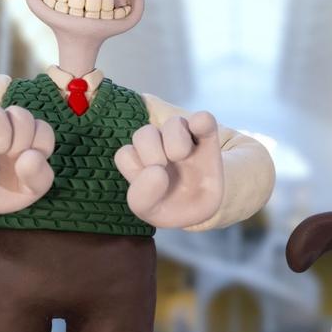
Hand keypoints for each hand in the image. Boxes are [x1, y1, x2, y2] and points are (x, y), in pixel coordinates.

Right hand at [0, 103, 54, 214]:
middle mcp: (5, 124)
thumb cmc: (5, 191)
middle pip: (22, 116)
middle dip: (21, 142)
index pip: (42, 128)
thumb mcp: (30, 191)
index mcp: (27, 136)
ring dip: (2, 134)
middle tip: (9, 158)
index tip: (27, 164)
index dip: (41, 146)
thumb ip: (39, 176)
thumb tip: (30, 155)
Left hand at [115, 111, 224, 228]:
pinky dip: (201, 123)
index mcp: (139, 162)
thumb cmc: (170, 207)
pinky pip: (203, 119)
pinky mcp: (206, 136)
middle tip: (164, 170)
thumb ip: (142, 197)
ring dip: (175, 140)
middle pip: (144, 134)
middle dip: (151, 153)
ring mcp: (182, 139)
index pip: (125, 154)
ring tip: (182, 157)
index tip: (151, 185)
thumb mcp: (149, 212)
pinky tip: (199, 139)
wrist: (203, 213)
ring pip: (173, 123)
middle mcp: (158, 145)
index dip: (135, 168)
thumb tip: (157, 170)